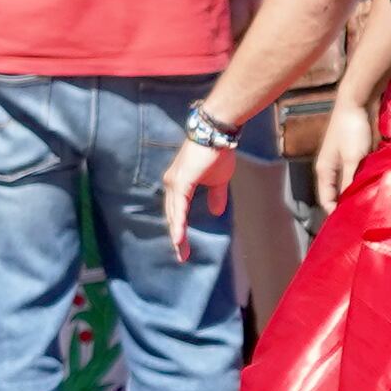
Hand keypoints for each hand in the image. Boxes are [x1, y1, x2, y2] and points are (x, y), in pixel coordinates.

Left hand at [158, 132, 226, 261]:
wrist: (217, 134)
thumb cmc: (216, 154)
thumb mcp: (218, 181)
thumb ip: (215, 196)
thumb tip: (216, 212)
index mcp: (178, 184)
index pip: (176, 211)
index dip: (179, 229)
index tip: (183, 247)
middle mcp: (172, 184)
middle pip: (172, 215)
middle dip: (177, 236)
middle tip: (182, 255)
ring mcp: (175, 182)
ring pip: (173, 213)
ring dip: (177, 233)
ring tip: (180, 251)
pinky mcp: (181, 180)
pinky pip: (179, 206)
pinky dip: (178, 221)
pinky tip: (178, 235)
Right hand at [312, 93, 374, 207]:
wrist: (357, 103)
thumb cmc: (351, 131)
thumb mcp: (353, 159)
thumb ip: (350, 181)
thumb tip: (350, 202)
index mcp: (323, 170)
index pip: (326, 199)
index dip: (335, 212)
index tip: (350, 224)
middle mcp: (330, 167)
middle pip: (336, 193)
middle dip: (346, 204)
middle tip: (362, 217)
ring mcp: (341, 160)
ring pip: (347, 184)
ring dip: (356, 192)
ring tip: (370, 204)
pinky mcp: (352, 154)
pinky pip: (356, 174)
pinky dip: (362, 181)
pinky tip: (374, 187)